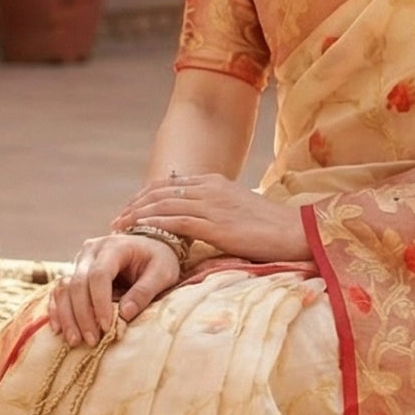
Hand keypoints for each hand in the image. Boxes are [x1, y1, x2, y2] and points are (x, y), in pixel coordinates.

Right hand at [48, 231, 180, 347]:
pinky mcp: (74, 273)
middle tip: (92, 340)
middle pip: (78, 284)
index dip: (100, 302)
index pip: (99, 275)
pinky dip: (57, 311)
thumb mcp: (162, 273)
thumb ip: (145, 291)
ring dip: (67, 316)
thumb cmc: (159, 260)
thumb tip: (125, 314)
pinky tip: (58, 330)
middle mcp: (91, 251)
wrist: (150, 247)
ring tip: (75, 341)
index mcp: (114, 246)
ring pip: (64, 289)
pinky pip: (59, 292)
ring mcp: (79, 261)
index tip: (106, 326)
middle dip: (83, 315)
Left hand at [112, 173, 312, 267]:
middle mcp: (210, 188)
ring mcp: (213, 205)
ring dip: (139, 216)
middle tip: (118, 219)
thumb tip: (198, 220)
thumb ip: (216, 208)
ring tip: (121, 227)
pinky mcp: (217, 225)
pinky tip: (142, 232)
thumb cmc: (271, 226)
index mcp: (215, 182)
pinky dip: (157, 225)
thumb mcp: (239, 208)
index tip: (130, 209)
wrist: (296, 231)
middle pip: (160, 191)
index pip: (169, 184)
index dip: (145, 196)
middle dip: (136, 205)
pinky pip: (179, 222)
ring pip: (164, 205)